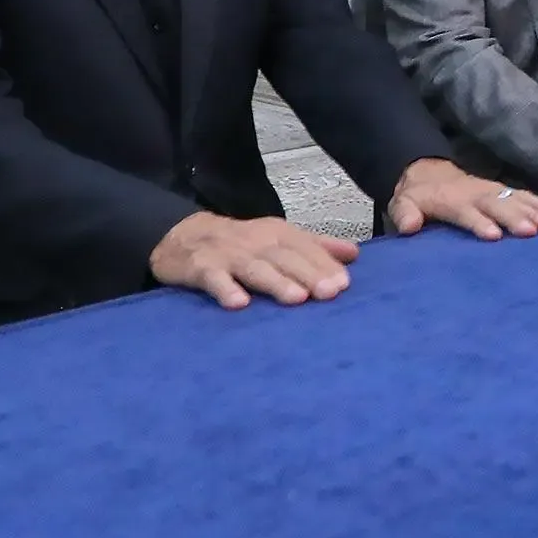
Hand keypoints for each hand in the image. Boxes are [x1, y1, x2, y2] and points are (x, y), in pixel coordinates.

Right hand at [150, 210, 359, 311]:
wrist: (183, 237)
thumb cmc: (241, 243)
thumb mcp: (279, 238)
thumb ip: (316, 246)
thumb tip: (354, 254)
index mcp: (278, 234)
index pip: (305, 247)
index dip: (324, 264)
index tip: (344, 284)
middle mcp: (256, 242)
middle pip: (285, 258)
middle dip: (308, 274)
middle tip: (330, 293)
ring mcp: (228, 255)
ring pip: (255, 268)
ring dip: (276, 282)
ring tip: (297, 299)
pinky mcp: (201, 269)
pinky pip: (214, 279)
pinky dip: (226, 289)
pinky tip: (239, 304)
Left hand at [387, 158, 537, 238]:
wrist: (429, 173)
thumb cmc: (418, 196)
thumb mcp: (402, 203)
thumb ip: (405, 214)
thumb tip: (409, 227)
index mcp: (451, 201)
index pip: (467, 213)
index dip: (479, 223)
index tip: (494, 235)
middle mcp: (475, 194)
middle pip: (496, 206)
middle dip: (514, 217)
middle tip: (532, 230)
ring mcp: (490, 191)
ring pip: (512, 199)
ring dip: (531, 210)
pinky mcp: (500, 191)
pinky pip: (521, 195)